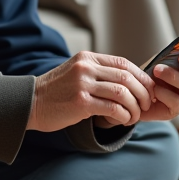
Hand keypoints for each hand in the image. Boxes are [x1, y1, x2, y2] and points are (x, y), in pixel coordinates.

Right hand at [30, 51, 154, 132]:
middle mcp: (86, 68)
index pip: (124, 63)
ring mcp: (83, 84)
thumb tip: (130, 82)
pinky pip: (113, 108)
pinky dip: (124, 115)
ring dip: (135, 107)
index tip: (149, 91)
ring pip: (123, 93)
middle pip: (127, 77)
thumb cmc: (56, 92)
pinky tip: (123, 121)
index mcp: (88, 58)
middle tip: (146, 106)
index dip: (142, 77)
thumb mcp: (77, 73)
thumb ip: (98, 73)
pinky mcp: (80, 102)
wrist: (29, 103)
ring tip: (134, 116)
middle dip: (143, 93)